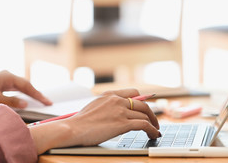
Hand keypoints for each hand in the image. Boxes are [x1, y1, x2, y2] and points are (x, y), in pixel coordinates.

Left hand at [0, 70, 51, 107]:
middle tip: (46, 102)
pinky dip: (20, 95)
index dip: (38, 94)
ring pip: (20, 87)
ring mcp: (2, 80)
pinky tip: (23, 100)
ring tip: (38, 101)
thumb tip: (25, 103)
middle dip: (36, 94)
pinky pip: (13, 90)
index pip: (27, 86)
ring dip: (28, 94)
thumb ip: (11, 101)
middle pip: (25, 85)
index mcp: (7, 76)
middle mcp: (6, 76)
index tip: (47, 101)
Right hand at [29, 88, 159, 153]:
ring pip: (145, 115)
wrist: (72, 129)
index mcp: (109, 95)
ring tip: (155, 131)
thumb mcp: (94, 107)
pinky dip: (152, 130)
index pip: (133, 92)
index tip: (146, 109)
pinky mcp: (123, 123)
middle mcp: (116, 100)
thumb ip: (107, 106)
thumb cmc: (79, 123)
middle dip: (151, 113)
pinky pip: (144, 125)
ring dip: (153, 123)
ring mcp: (120, 111)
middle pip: (142, 103)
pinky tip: (153, 134)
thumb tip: (116, 113)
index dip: (142, 101)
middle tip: (154, 120)